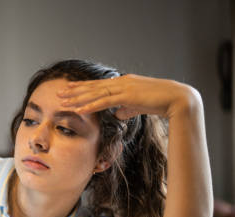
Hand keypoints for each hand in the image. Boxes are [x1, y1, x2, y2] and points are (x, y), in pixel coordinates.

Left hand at [57, 74, 200, 119]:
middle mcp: (121, 82)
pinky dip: (91, 105)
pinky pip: (105, 101)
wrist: (177, 99)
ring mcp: (124, 87)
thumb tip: (116, 114)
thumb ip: (125, 109)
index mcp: (122, 83)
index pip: (98, 85)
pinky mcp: (128, 95)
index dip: (82, 87)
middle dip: (74, 90)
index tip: (69, 89)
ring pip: (96, 93)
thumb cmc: (159, 102)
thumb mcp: (138, 106)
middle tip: (58, 93)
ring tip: (63, 102)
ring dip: (78, 98)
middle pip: (93, 87)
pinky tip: (80, 109)